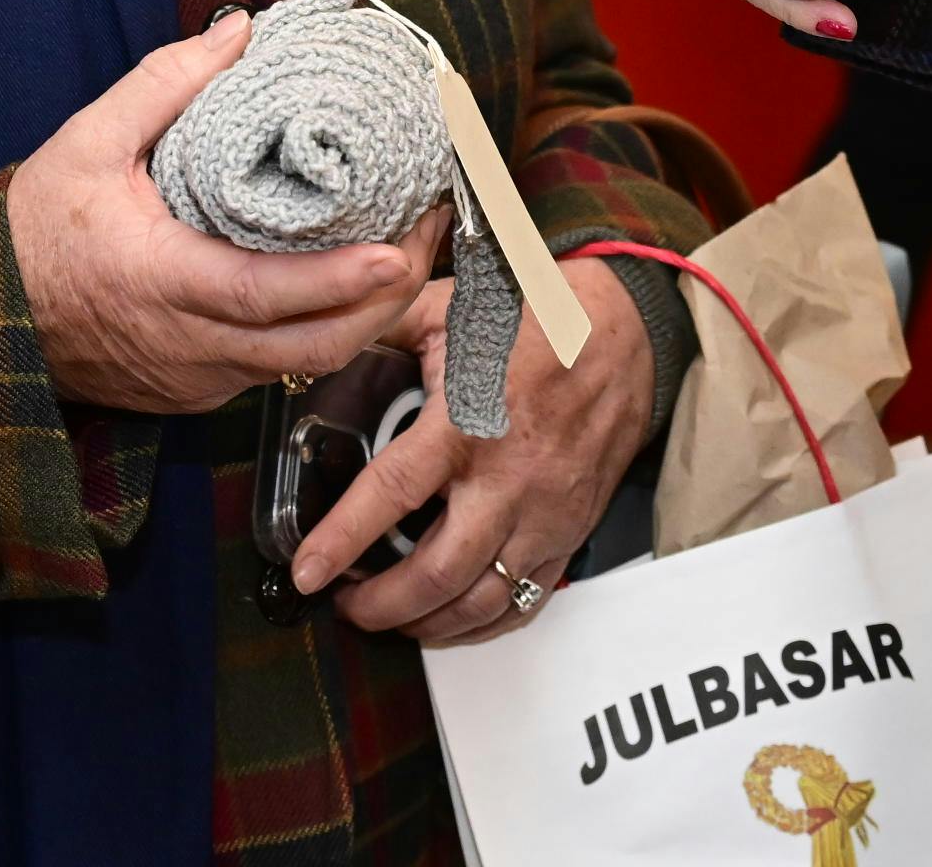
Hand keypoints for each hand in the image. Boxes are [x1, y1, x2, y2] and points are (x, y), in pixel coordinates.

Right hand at [2, 11, 450, 415]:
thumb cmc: (33, 231)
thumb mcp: (86, 142)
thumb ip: (166, 85)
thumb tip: (240, 33)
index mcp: (158, 282)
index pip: (263, 294)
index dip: (335, 280)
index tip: (394, 251)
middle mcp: (185, 345)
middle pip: (309, 343)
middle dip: (386, 296)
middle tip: (431, 231)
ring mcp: (195, 378)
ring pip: (302, 364)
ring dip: (367, 316)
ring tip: (411, 250)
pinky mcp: (197, 392)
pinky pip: (278, 370)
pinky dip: (326, 332)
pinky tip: (355, 288)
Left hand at [289, 256, 655, 643]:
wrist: (625, 330)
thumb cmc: (535, 318)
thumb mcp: (448, 307)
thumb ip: (381, 325)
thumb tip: (325, 330)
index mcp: (467, 423)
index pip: (392, 495)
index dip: (341, 541)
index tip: (306, 573)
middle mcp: (508, 479)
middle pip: (437, 574)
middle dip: (380, 607)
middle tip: (345, 606)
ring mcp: (545, 512)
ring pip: (481, 602)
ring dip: (427, 624)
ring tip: (391, 620)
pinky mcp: (571, 530)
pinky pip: (526, 599)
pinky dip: (483, 625)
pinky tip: (450, 619)